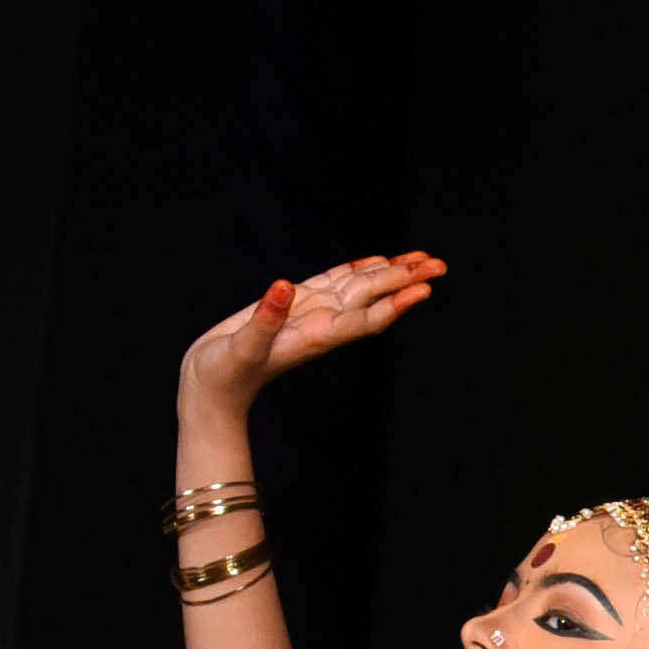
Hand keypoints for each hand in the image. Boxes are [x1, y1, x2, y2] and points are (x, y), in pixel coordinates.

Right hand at [181, 254, 445, 408]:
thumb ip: (265, 319)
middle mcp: (320, 325)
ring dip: (388, 273)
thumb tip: (284, 287)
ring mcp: (310, 316)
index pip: (365, 319)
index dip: (395, 302)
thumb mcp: (241, 349)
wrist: (210, 391)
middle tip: (438, 263)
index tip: (424, 288)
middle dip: (404, 281)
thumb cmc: (223, 376)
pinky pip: (332, 284)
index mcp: (314, 337)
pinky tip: (372, 261)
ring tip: (419, 258)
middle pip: (371, 299)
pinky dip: (354, 270)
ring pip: (358, 288)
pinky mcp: (294, 308)